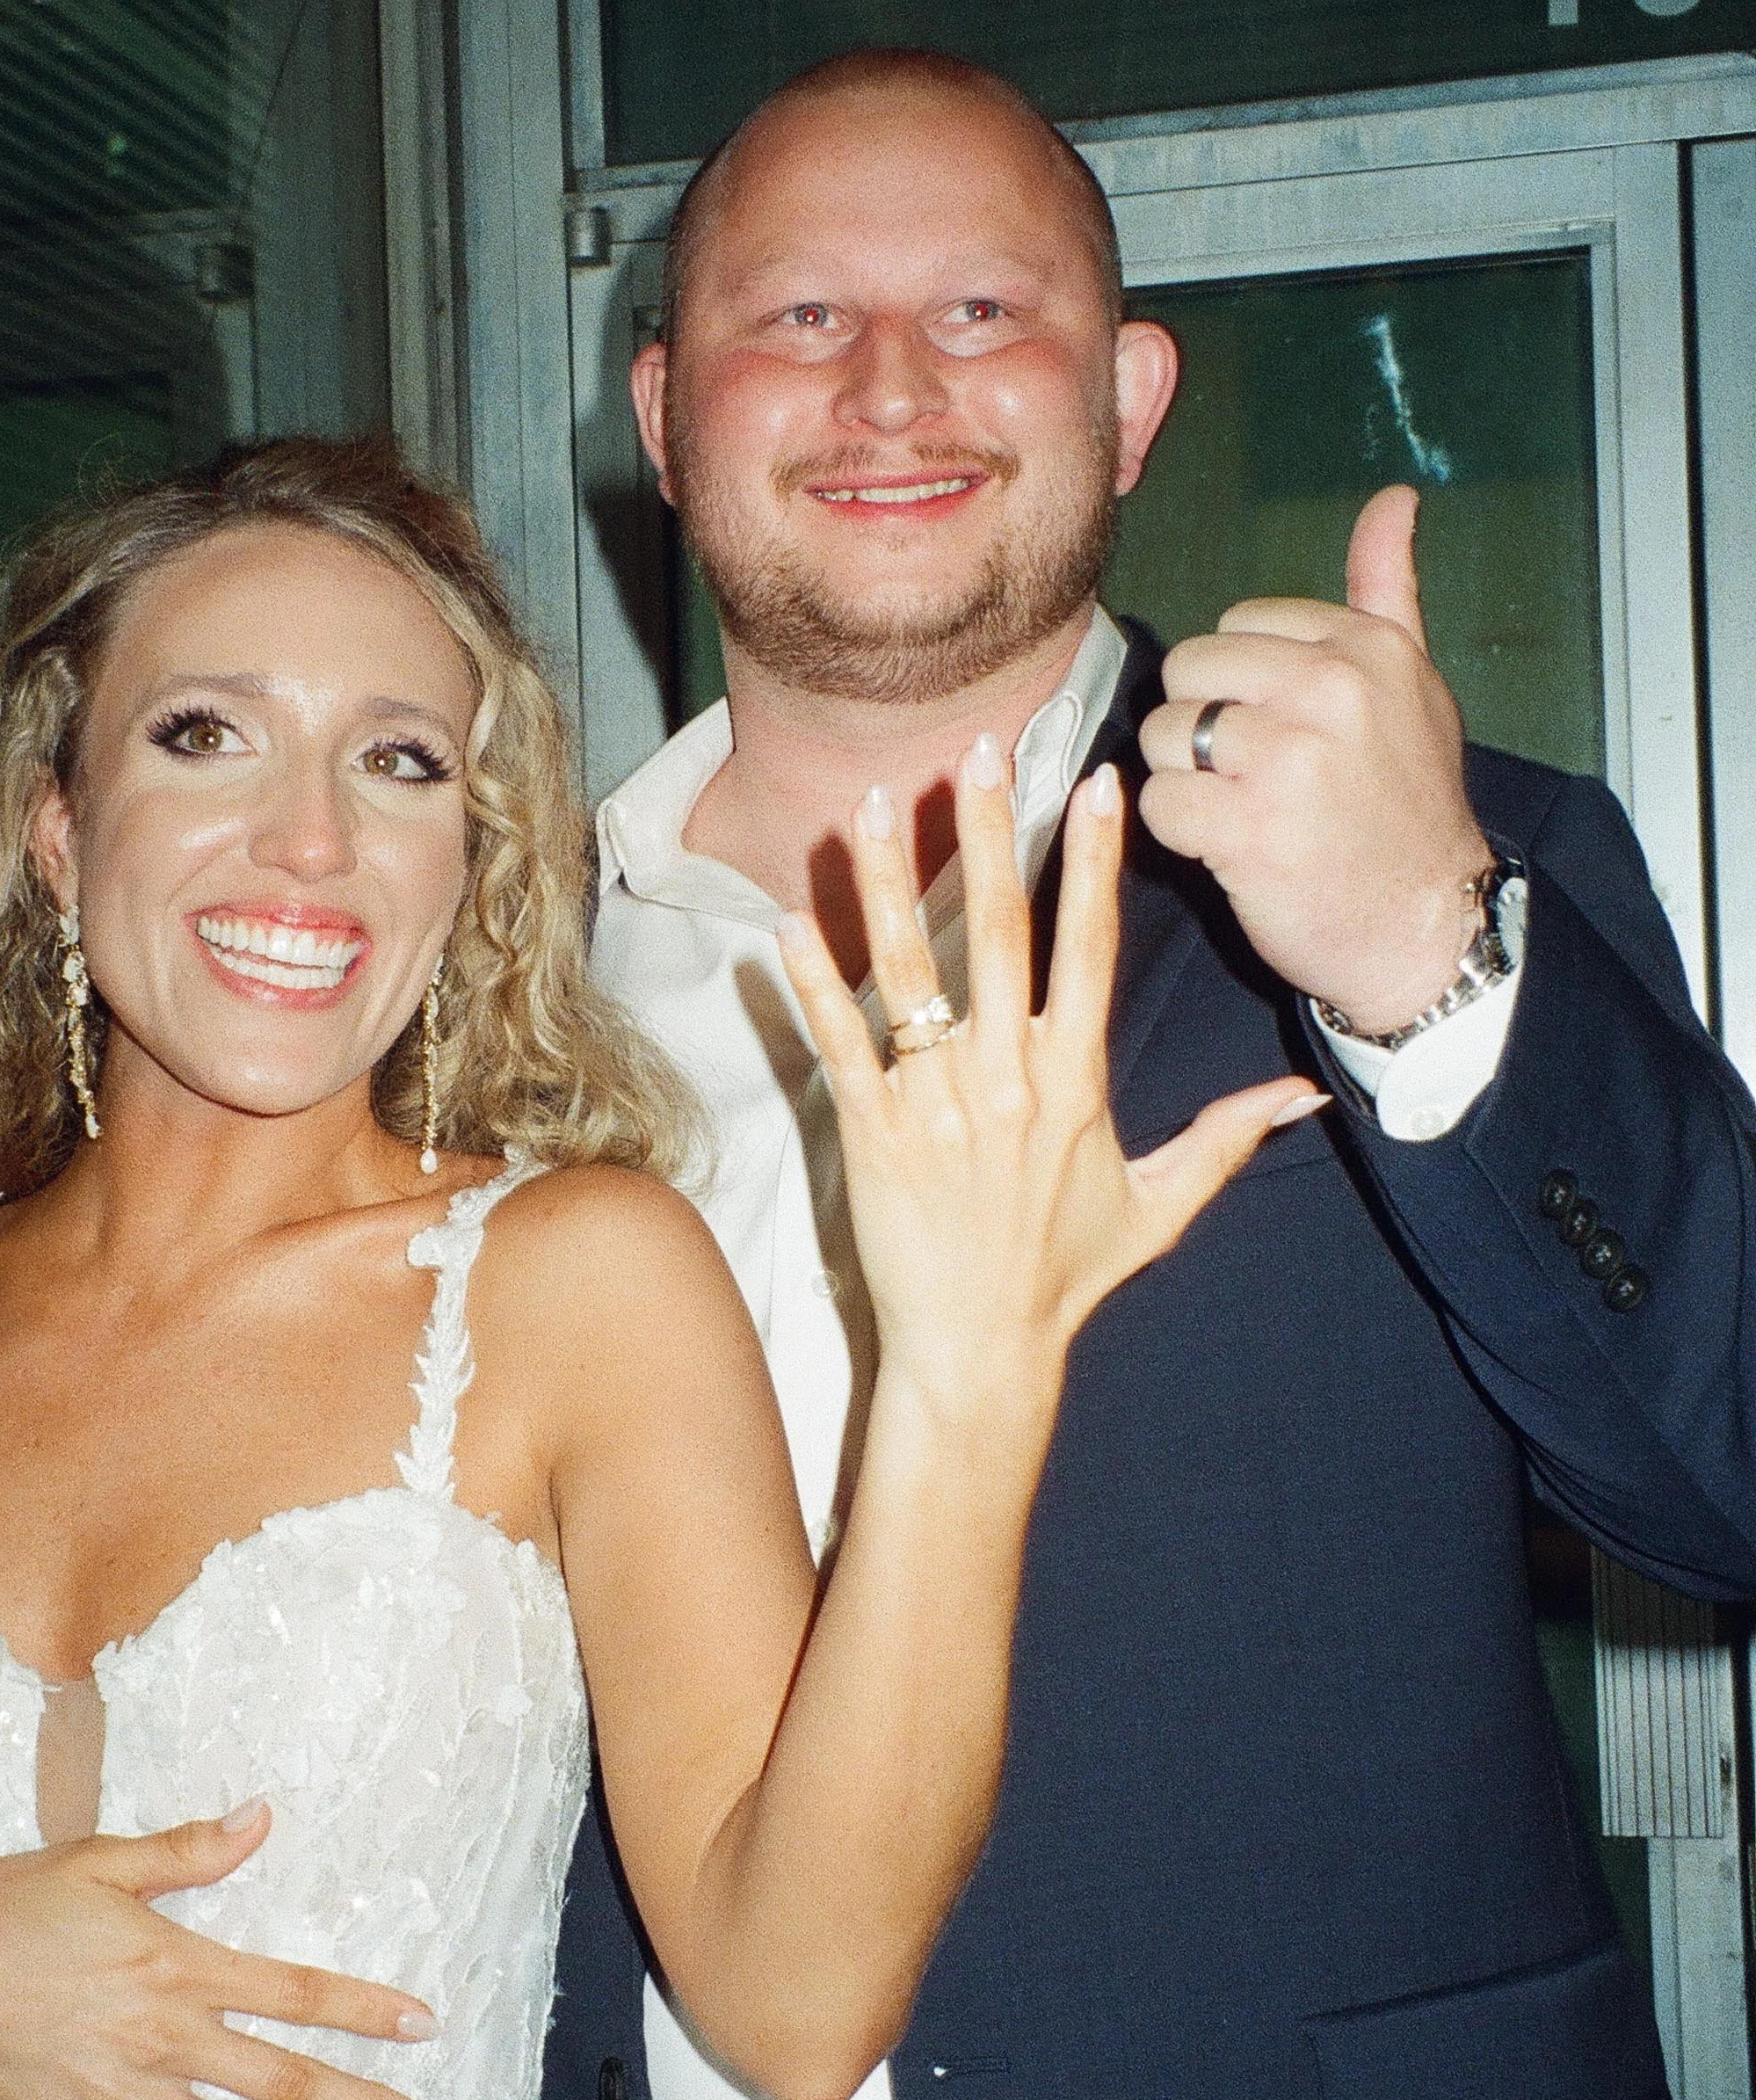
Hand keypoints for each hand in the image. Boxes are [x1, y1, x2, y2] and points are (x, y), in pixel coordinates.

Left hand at [777, 735, 1323, 1395]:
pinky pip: (839, 1041)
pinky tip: (789, 917)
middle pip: (1001, 930)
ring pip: (911, 971)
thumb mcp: (1162, 1206)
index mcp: (1077, 1079)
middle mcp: (1009, 1077)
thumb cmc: (1067, 1278)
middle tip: (980, 747)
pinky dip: (812, 980)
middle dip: (990, 831)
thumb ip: (1228, 1137)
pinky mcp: (872, 1132)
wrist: (982, 1352)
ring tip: (873, 801)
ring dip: (890, 882)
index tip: (1096, 783)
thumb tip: (1309, 1095)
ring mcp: (937, 1102)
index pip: (1089, 946)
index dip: (1093, 861)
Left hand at [1137, 487, 1494, 1032]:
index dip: (1241, 685)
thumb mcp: (1416, 687)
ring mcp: (1289, 760)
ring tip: (1247, 812)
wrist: (1426, 930)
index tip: (1288, 731)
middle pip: (1187, 672)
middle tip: (1256, 777)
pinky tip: (1233, 849)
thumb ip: (1388, 590)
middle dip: (1202, 727)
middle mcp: (1331, 691)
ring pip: (1164, 736)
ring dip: (1187, 781)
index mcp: (1366, 647)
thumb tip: (1395, 497)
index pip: (1235, 626)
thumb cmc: (1408, 809)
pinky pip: (1159, 802)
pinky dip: (1181, 834)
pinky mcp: (1248, 829)